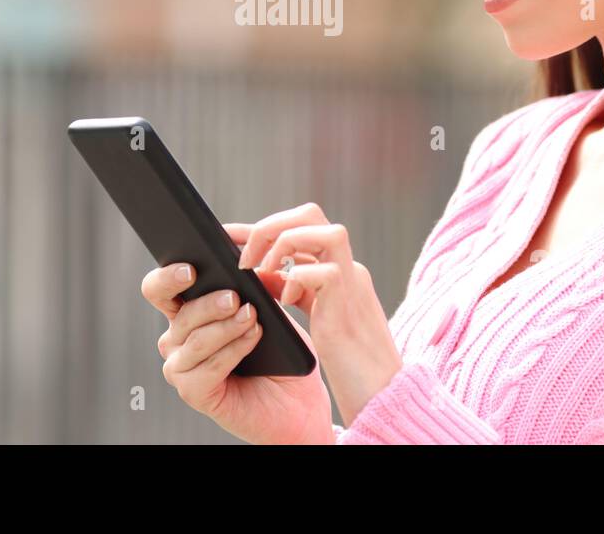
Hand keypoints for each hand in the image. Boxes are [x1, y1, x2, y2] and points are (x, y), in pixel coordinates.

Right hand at [141, 261, 334, 443]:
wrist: (296, 400)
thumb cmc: (280, 354)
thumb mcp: (271, 311)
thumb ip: (256, 288)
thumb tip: (249, 265)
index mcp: (187, 312)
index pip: (160, 288)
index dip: (168, 277)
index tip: (191, 269)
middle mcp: (177, 339)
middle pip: (180, 313)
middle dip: (208, 303)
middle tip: (234, 297)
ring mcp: (181, 367)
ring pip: (196, 340)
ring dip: (227, 327)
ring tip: (252, 317)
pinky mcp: (192, 392)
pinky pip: (207, 367)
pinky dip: (232, 350)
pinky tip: (252, 338)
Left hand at [229, 203, 403, 424]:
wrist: (379, 390)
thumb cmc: (345, 358)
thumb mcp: (313, 313)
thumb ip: (291, 287)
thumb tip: (257, 270)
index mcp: (337, 266)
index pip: (298, 227)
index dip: (260, 228)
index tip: (224, 235)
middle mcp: (347, 265)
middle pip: (310, 213)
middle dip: (269, 227)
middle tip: (243, 258)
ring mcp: (352, 279)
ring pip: (320, 228)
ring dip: (280, 244)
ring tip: (260, 273)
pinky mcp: (349, 301)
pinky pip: (322, 271)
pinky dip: (297, 280)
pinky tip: (288, 300)